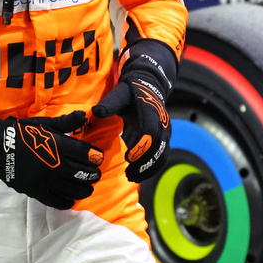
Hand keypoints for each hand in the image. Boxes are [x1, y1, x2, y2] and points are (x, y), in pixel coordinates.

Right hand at [0, 102, 102, 208]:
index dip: (95, 156)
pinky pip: (57, 201)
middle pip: (84, 174)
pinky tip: (71, 199)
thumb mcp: (43, 124)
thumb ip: (65, 122)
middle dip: (93, 175)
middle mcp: (55, 164)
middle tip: (95, 174)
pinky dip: (67, 202)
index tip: (97, 157)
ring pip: (74, 190)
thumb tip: (84, 116)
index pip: (85, 154)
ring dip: (84, 190)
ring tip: (86, 187)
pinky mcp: (36, 191)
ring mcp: (46, 180)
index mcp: (58, 145)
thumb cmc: (20, 132)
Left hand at [93, 39, 176, 182]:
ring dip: (149, 168)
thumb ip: (109, 103)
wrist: (148, 85)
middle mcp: (163, 123)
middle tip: (128, 175)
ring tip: (131, 177)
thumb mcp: (119, 93)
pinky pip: (162, 156)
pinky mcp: (165, 138)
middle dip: (145, 164)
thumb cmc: (131, 90)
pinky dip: (152, 167)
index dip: (142, 146)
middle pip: (159, 148)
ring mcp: (166, 131)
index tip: (128, 158)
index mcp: (152, 111)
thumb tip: (96, 111)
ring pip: (163, 155)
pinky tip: (138, 173)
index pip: (151, 132)